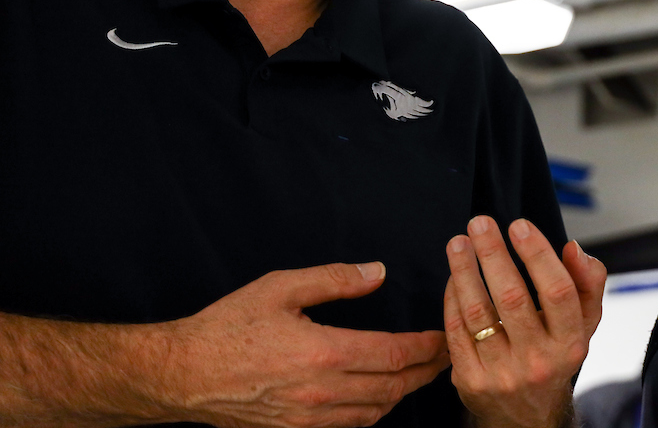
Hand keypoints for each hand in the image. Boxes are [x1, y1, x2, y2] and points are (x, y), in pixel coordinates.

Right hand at [167, 262, 449, 427]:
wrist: (183, 374)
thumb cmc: (229, 326)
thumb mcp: (281, 287)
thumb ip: (335, 279)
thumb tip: (378, 272)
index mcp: (323, 352)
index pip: (394, 354)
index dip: (426, 347)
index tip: (443, 335)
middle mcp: (322, 392)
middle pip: (394, 387)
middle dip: (426, 371)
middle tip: (447, 355)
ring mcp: (310, 418)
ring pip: (376, 412)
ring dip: (404, 393)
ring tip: (421, 374)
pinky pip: (351, 426)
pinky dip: (375, 412)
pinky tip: (382, 396)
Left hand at [443, 217, 606, 427]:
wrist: (528, 415)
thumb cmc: (555, 355)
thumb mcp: (584, 324)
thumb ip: (587, 283)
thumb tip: (573, 248)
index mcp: (570, 343)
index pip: (558, 292)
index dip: (537, 254)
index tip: (519, 225)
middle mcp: (538, 361)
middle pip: (512, 297)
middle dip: (493, 254)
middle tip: (480, 223)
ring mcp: (502, 373)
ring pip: (478, 312)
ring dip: (464, 271)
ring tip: (458, 242)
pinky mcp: (470, 380)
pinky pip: (456, 330)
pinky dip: (452, 297)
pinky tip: (454, 274)